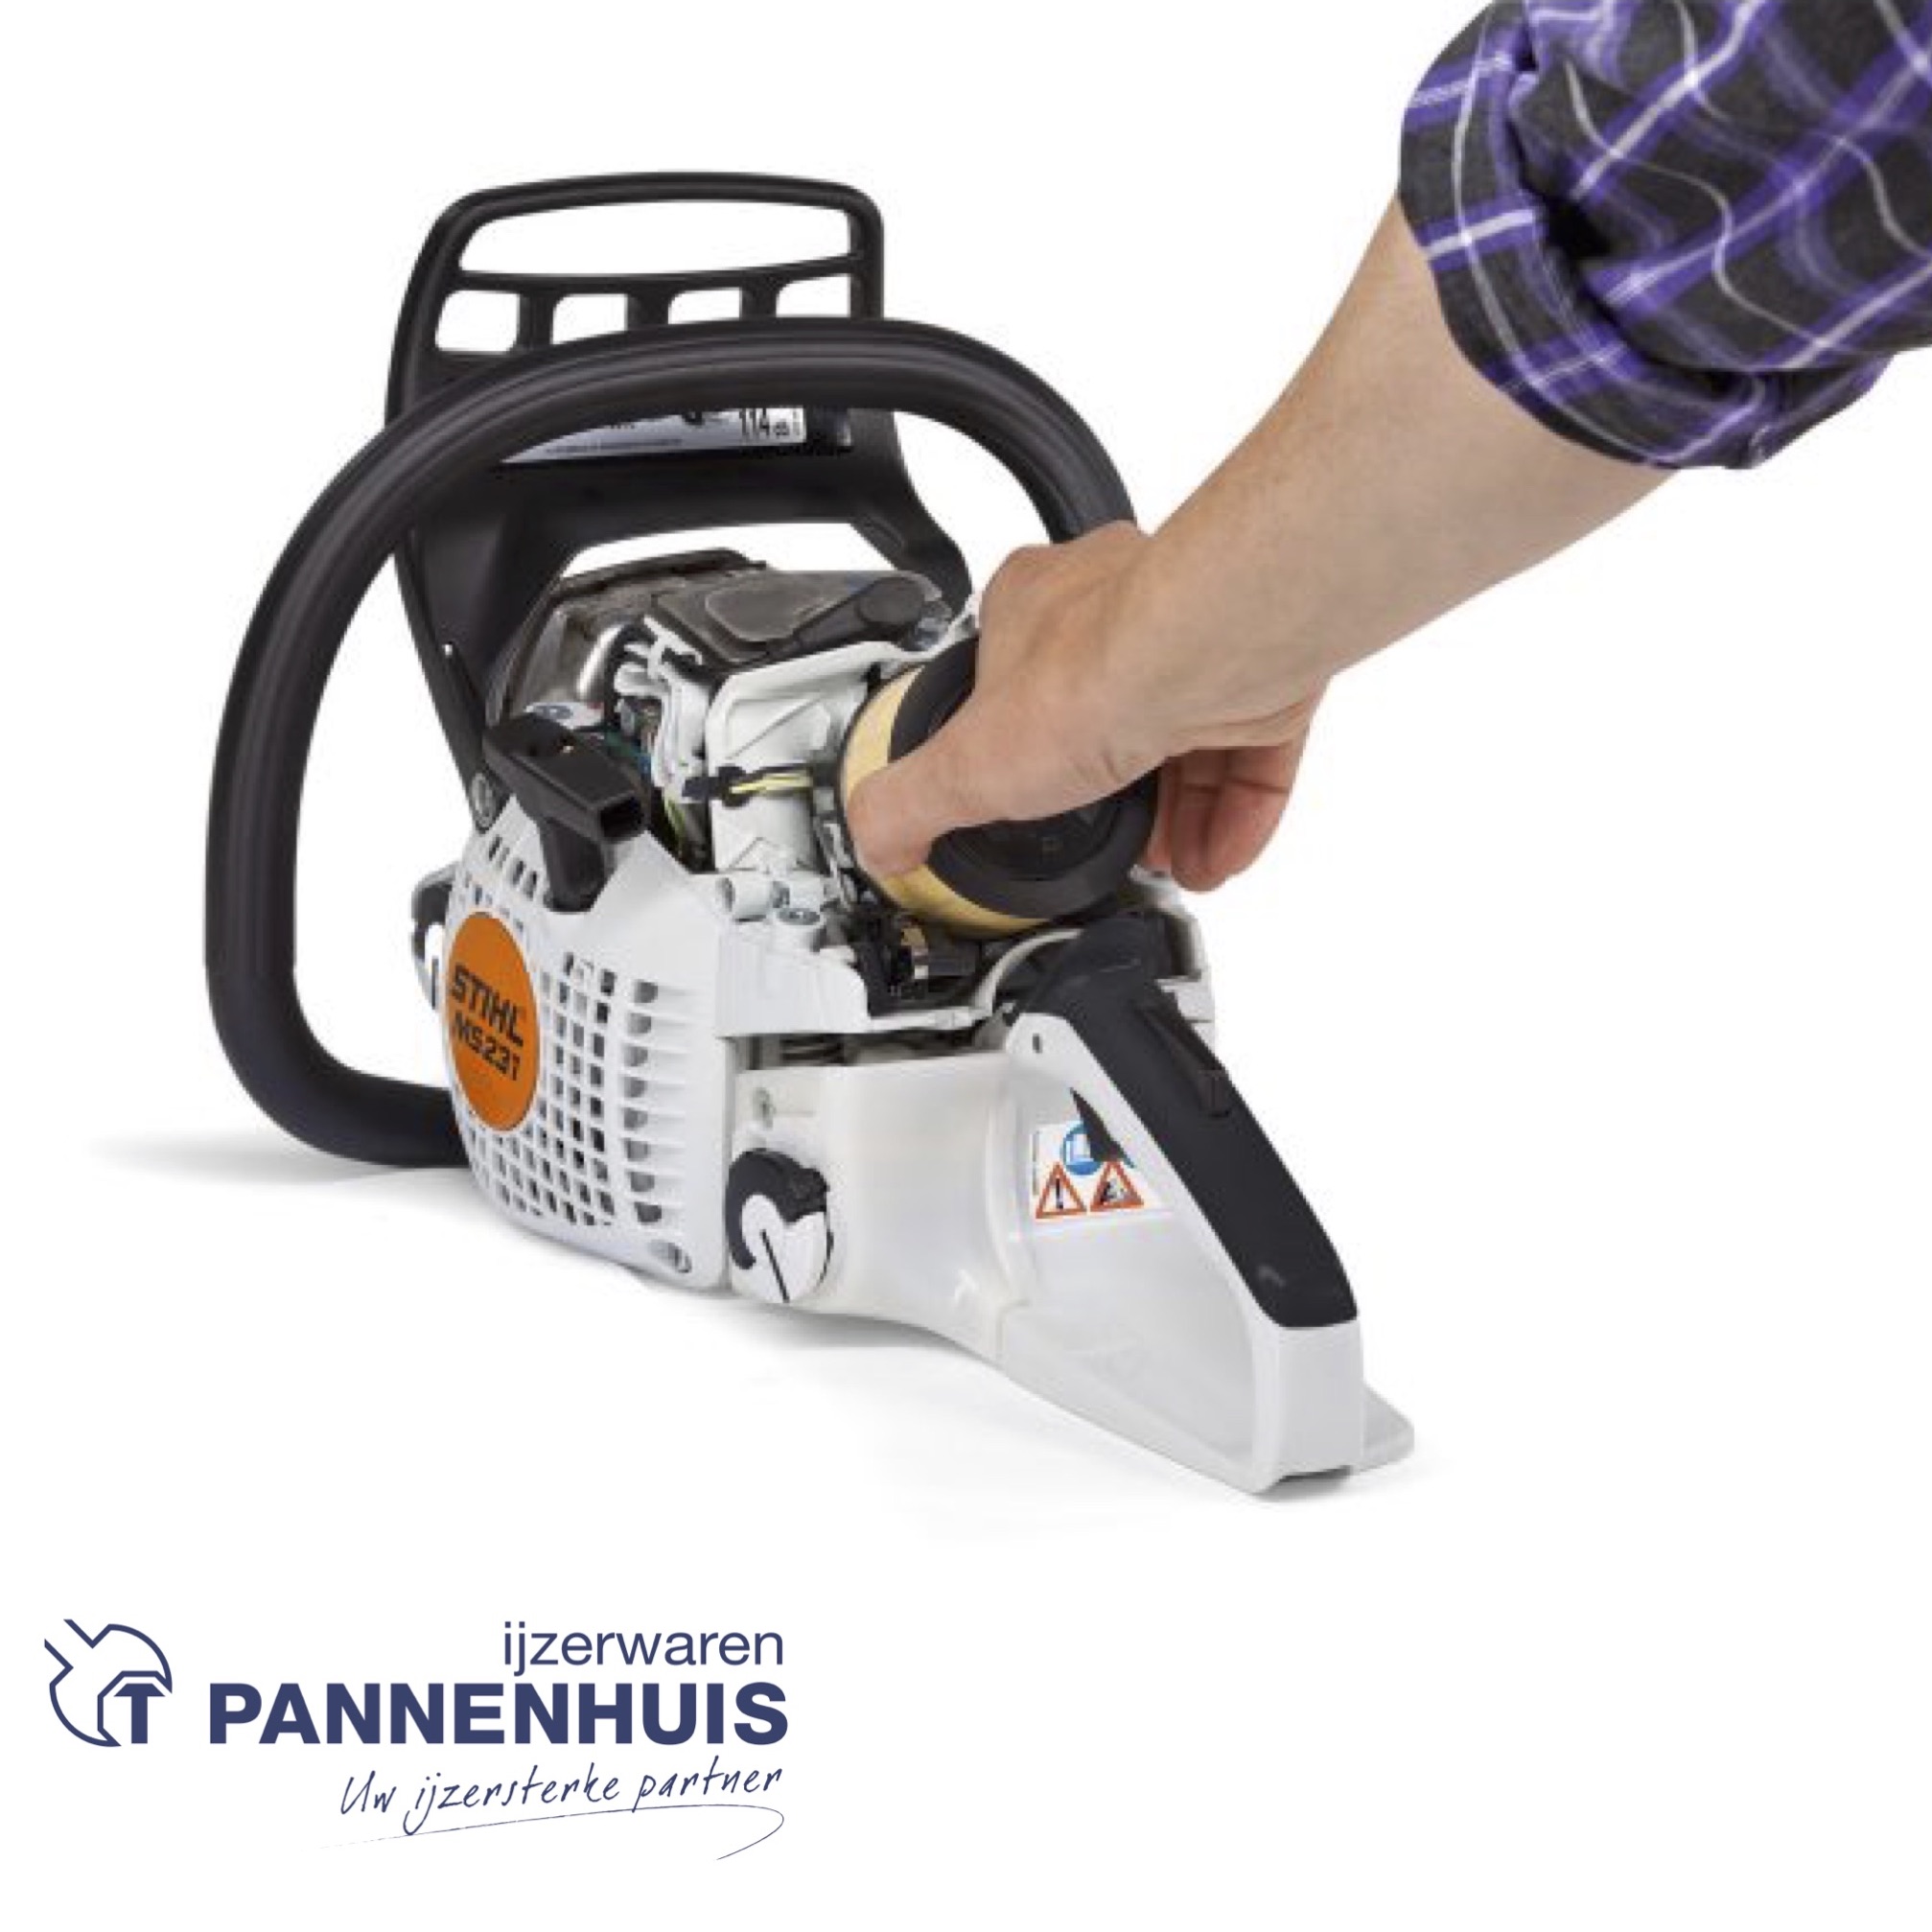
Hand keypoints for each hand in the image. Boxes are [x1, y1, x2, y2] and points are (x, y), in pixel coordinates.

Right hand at [848, 202, 1663, 900]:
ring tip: (1165, 868)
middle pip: (1107, 710)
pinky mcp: (1268, 673)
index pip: (1010, 675)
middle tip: (1101, 844)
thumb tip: (876, 838)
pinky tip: (1215, 861)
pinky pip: (1253, 756)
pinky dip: (1234, 816)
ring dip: (1176, 817)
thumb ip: (911, 803)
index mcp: (1032, 609)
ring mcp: (1201, 640)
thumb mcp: (967, 765)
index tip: (1020, 796)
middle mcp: (1120, 611)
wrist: (1216, 646)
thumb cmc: (1100, 670)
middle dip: (1107, 791)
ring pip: (1188, 737)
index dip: (1014, 745)